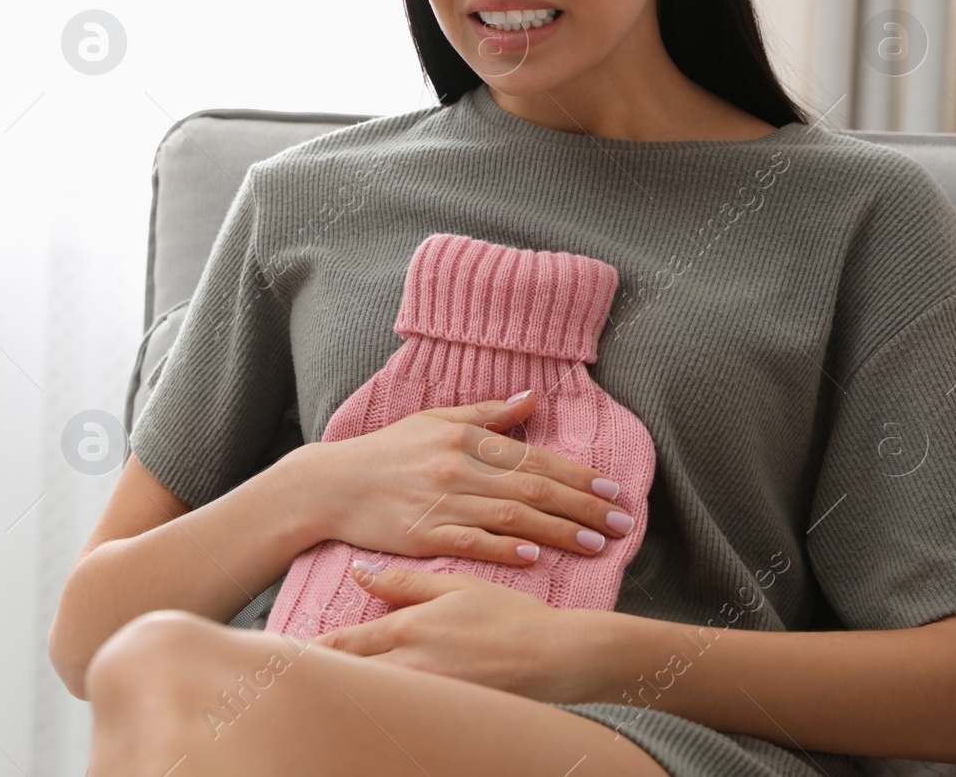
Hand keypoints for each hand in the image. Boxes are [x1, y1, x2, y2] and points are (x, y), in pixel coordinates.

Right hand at [300, 390, 633, 567]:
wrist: (331, 484)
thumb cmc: (386, 452)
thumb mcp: (434, 420)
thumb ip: (486, 414)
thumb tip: (532, 399)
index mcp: (465, 438)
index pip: (535, 458)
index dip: (579, 475)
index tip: (614, 489)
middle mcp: (458, 468)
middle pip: (534, 489)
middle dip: (585, 506)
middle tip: (624, 521)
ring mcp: (441, 502)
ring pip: (512, 518)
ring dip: (559, 531)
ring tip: (596, 543)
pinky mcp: (423, 535)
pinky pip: (471, 542)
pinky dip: (504, 549)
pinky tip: (534, 556)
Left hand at [309, 562, 620, 704]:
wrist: (562, 657)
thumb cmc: (512, 618)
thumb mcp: (456, 587)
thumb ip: (404, 583)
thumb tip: (361, 572)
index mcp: (410, 630)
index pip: (344, 645)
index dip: (311, 652)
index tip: (283, 654)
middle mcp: (413, 666)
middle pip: (349, 679)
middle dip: (320, 680)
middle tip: (285, 684)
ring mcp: (429, 695)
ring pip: (372, 700)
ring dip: (347, 697)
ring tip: (320, 698)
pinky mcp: (448, 714)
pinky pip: (405, 716)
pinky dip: (383, 714)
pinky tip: (371, 716)